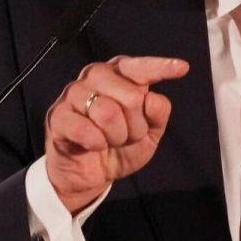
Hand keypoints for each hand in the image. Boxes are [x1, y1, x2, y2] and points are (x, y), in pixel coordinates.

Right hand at [44, 56, 188, 213]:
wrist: (90, 173)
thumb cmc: (119, 145)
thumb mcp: (150, 133)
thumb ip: (158, 113)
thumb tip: (151, 99)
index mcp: (120, 74)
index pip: (141, 67)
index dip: (161, 67)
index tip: (182, 67)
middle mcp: (97, 76)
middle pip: (131, 96)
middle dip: (136, 126)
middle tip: (126, 135)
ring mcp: (74, 93)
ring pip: (108, 112)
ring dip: (116, 137)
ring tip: (109, 141)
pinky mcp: (58, 115)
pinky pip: (85, 129)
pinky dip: (96, 143)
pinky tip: (94, 145)